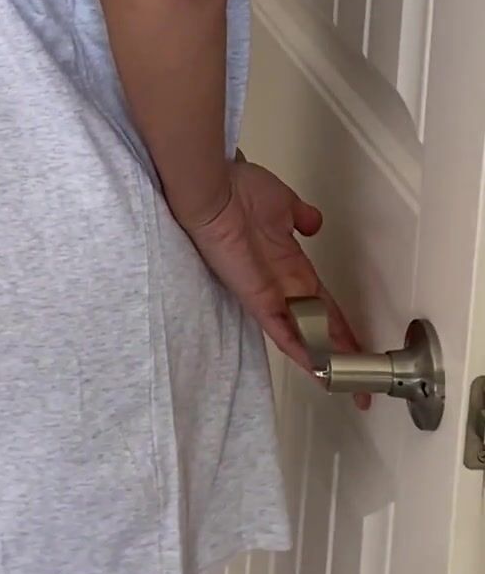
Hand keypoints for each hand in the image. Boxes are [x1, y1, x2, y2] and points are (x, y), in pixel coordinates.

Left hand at [178, 158, 369, 407]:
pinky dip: (302, 350)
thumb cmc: (241, 191)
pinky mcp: (256, 299)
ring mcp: (268, 295)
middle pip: (318, 326)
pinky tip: (319, 370)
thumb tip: (314, 223)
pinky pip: (282, 330)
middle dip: (340, 353)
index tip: (357, 345)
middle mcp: (281, 284)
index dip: (340, 324)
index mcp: (289, 263)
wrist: (213, 189)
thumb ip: (301, 216)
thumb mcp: (282, 203)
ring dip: (327, 358)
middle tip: (360, 380)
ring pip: (304, 335)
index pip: (322, 302)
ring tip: (348, 383)